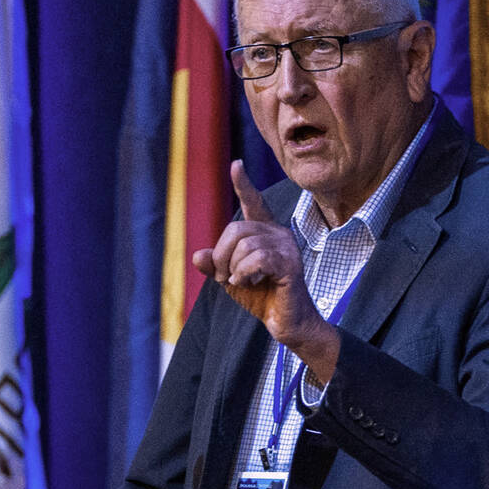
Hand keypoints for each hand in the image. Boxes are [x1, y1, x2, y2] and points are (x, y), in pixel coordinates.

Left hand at [193, 161, 339, 381]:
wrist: (287, 323)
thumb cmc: (262, 298)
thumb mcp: (231, 279)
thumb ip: (215, 265)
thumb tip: (198, 255)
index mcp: (265, 233)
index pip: (253, 203)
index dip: (243, 185)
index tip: (236, 165)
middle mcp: (278, 234)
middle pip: (236, 228)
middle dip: (222, 255)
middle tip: (226, 277)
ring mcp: (286, 248)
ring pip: (244, 246)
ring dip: (233, 269)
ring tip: (241, 282)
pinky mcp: (290, 264)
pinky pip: (256, 260)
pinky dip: (244, 274)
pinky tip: (248, 284)